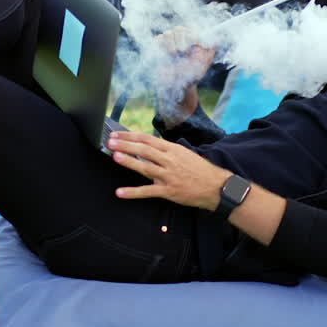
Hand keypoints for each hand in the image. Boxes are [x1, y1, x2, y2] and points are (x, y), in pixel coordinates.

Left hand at [107, 131, 230, 211]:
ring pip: (145, 167)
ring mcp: (169, 176)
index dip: (130, 136)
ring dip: (129, 161)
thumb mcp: (184, 154)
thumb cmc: (200, 170)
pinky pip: (148, 191)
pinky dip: (133, 192)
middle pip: (144, 150)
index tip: (116, 134)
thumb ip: (166, 151)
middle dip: (126, 145)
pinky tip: (120, 192)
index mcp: (172, 149)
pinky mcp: (168, 191)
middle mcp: (169, 160)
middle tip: (110, 142)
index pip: (147, 139)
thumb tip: (147, 146)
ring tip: (115, 156)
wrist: (216, 187)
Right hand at [154, 27, 216, 125]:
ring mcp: (169, 41)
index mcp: (193, 38)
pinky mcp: (159, 46)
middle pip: (179, 29)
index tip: (195, 44)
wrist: (179, 84)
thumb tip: (215, 39)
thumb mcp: (205, 63)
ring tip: (175, 57)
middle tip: (184, 53)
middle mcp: (181, 37)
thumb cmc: (194, 73)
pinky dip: (162, 48)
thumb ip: (210, 50)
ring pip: (168, 33)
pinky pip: (158, 39)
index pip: (192, 26)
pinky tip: (167, 56)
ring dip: (172, 47)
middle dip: (182, 42)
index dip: (193, 33)